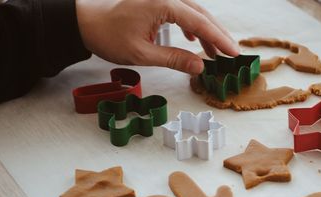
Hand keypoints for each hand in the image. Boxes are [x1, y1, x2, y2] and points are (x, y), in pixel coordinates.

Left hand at [76, 0, 239, 73]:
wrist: (86, 22)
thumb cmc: (109, 36)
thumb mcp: (142, 53)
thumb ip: (173, 59)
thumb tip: (200, 67)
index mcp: (163, 4)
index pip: (199, 23)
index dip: (219, 39)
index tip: (234, 53)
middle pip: (201, 14)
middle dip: (218, 34)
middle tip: (232, 52)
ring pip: (193, 13)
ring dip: (206, 31)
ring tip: (215, 51)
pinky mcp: (156, 3)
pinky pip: (181, 12)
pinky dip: (191, 26)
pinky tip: (193, 39)